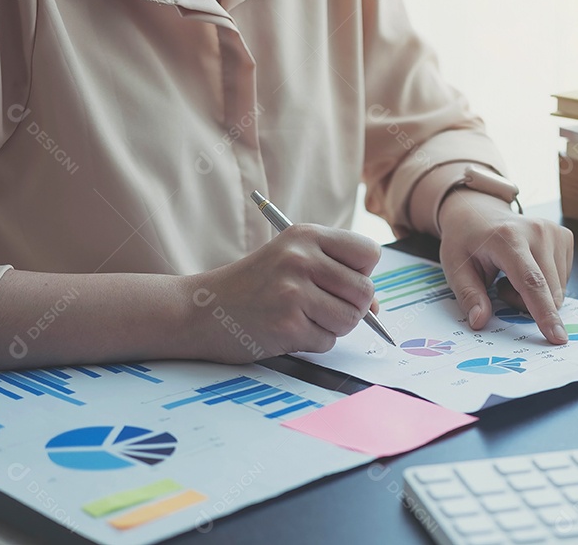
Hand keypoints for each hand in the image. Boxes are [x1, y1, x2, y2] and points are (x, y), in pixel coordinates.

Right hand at [187, 224, 380, 362]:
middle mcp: (301, 258)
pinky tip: (286, 329)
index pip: (369, 252)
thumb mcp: (293, 262)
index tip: (341, 282)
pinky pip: (327, 341)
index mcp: (307, 235)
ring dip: (332, 327)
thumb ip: (336, 275)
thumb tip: (378, 306)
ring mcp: (293, 291)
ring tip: (301, 317)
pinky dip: (312, 342)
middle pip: (365, 291)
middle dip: (351, 308)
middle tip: (320, 307)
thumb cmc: (253, 287)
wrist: (200, 310)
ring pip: (350, 319)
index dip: (362, 273)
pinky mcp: (287, 324)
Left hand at [438, 190, 573, 343]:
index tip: (557, 337)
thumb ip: (468, 295)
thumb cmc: (466, 241)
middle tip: (501, 287)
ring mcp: (555, 232)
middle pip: (548, 292)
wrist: (479, 211)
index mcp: (508, 238)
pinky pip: (563, 280)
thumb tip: (479, 321)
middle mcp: (537, 231)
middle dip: (527, 305)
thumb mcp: (455, 268)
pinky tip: (527, 268)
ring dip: (536, 295)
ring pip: (558, 290)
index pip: (531, 282)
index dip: (544, 312)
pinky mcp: (565, 237)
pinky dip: (545, 284)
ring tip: (512, 275)